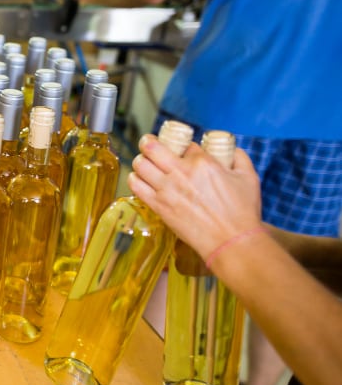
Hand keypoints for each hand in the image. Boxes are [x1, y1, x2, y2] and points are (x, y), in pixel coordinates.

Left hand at [127, 134, 262, 259]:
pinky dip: (134, 179)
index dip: (181, 145)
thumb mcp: (249, 177)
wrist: (231, 241)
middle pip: (151, 148)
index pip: (183, 144)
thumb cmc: (242, 212)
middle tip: (149, 144)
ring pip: (140, 165)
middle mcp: (180, 173)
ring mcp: (166, 190)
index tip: (180, 149)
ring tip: (144, 162)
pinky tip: (139, 179)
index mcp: (202, 163)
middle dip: (148, 143)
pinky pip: (136, 186)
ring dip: (140, 160)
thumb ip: (239, 158)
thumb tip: (230, 149)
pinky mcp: (159, 206)